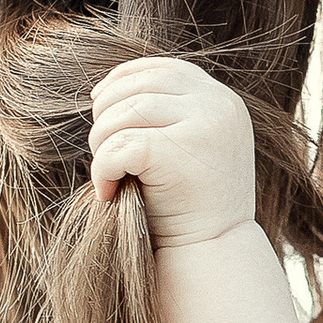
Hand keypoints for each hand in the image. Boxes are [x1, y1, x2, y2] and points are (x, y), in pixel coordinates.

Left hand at [89, 56, 255, 247]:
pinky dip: (102, 168)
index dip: (123, 79)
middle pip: (138, 87)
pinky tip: (108, 193)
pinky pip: (120, 144)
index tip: (99, 102)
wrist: (214, 254)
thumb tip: (107, 89)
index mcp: (223, 101)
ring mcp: (205, 125)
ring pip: (124, 112)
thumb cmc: (191, 206)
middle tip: (103, 153)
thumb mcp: (190, 148)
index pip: (163, 69)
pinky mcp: (181, 150)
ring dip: (101, 143)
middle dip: (106, 115)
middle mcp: (219, 106)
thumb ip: (169, 115)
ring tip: (108, 176)